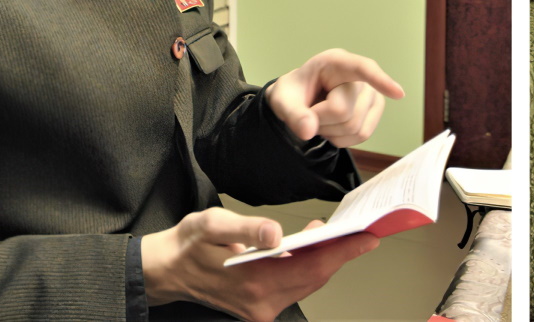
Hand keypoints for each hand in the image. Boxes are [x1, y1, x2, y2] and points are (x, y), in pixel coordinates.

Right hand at [141, 207, 378, 321]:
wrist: (166, 271)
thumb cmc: (188, 244)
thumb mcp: (211, 224)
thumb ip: (247, 228)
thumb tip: (275, 233)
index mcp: (252, 281)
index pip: (311, 267)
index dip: (343, 252)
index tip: (367, 238)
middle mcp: (260, 302)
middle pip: (315, 277)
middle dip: (341, 253)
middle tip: (363, 230)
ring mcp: (260, 309)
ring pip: (308, 283)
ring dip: (326, 260)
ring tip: (342, 235)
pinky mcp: (259, 308)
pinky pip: (295, 287)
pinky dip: (309, 267)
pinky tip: (314, 248)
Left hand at [267, 49, 404, 145]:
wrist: (299, 100)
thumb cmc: (293, 93)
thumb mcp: (282, 100)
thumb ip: (292, 114)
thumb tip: (308, 131)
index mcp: (336, 63)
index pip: (362, 70)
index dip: (380, 81)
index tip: (398, 93)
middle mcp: (359, 76)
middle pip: (344, 112)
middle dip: (321, 120)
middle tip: (309, 113)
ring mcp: (371, 94)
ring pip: (355, 127)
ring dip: (331, 131)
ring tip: (321, 118)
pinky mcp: (374, 111)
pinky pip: (362, 135)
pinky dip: (342, 139)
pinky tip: (332, 127)